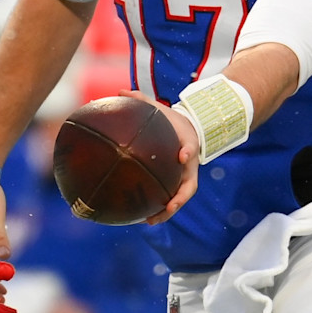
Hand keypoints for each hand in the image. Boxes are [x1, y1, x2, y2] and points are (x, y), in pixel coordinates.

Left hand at [118, 89, 199, 224]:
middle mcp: (189, 165)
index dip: (188, 152)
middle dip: (179, 198)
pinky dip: (157, 209)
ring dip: (167, 212)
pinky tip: (140, 218)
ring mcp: (185, 177)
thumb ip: (141, 100)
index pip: (191, 147)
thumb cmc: (170, 120)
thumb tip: (120, 91)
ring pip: (179, 198)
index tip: (183, 157)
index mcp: (188, 143)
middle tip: (169, 206)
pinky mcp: (176, 184)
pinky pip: (168, 198)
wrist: (187, 129)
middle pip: (189, 186)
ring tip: (150, 221)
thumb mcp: (159, 108)